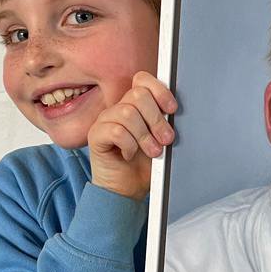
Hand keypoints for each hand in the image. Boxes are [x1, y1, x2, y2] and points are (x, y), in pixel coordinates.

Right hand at [88, 71, 176, 201]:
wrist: (127, 191)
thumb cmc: (143, 166)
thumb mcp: (161, 140)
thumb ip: (164, 122)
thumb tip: (175, 110)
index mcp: (134, 106)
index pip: (142, 80)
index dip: (159, 91)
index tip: (172, 109)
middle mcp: (118, 109)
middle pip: (137, 95)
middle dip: (156, 118)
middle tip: (166, 139)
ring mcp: (105, 121)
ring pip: (127, 113)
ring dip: (144, 135)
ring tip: (152, 151)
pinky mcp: (95, 135)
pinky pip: (116, 130)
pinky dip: (129, 145)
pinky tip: (129, 154)